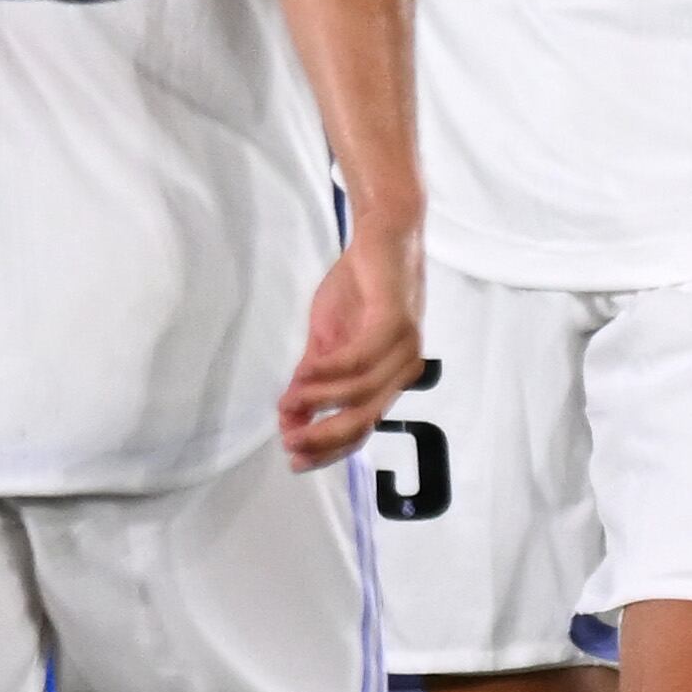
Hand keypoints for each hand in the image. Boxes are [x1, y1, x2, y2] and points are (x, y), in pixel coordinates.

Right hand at [278, 219, 424, 467]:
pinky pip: (360, 359)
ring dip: (319, 403)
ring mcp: (404, 346)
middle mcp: (403, 368)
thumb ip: (311, 376)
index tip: (294, 458)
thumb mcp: (325, 337)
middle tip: (290, 444)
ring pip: (361, 393)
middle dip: (324, 438)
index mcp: (390, 377)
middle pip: (365, 419)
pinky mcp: (396, 321)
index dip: (328, 448)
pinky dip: (329, 372)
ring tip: (288, 405)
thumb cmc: (357, 285)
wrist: (382, 233)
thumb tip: (289, 416)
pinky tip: (304, 375)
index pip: (363, 426)